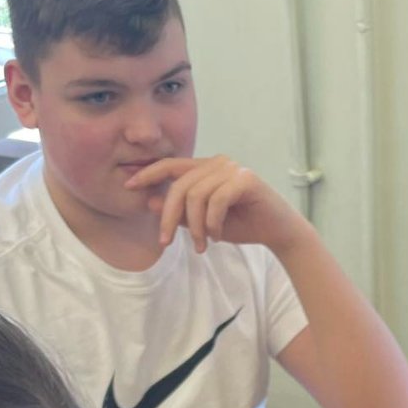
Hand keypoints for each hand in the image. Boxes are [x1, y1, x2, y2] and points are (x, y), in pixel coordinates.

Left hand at [125, 155, 310, 253]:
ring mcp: (233, 168)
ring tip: (202, 245)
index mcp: (206, 167)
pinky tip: (217, 236)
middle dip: (168, 217)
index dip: (148, 174)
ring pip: (196, 196)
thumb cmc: (242, 225)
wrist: (278, 231)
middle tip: (165, 242)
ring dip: (195, 227)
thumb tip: (150, 203)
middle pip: (179, 185)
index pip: (171, 165)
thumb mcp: (203, 222)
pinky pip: (216, 201)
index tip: (129, 186)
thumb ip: (180, 212)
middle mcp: (218, 162)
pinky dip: (213, 223)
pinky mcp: (246, 179)